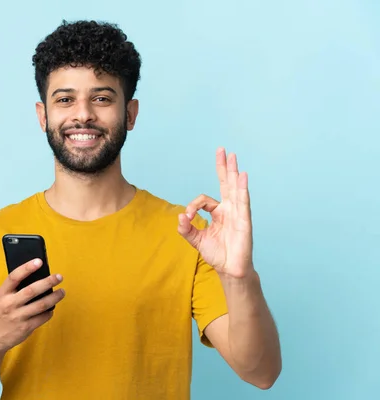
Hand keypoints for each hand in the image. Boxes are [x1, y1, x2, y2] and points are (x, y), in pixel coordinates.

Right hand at [0, 258, 64, 354]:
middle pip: (31, 290)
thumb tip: (38, 277)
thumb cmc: (1, 313)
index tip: (39, 261)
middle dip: (47, 282)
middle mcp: (10, 304)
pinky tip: (53, 307)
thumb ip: (16, 289)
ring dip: (54, 297)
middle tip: (59, 276)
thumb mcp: (2, 298)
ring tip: (62, 291)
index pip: (14, 277)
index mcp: (2, 294)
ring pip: (41, 305)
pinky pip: (42, 318)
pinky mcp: (25, 328)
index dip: (26, 268)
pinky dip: (50, 312)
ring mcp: (18, 317)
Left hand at [177, 148, 252, 277]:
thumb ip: (186, 229)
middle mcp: (229, 209)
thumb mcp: (196, 240)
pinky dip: (242, 188)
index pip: (204, 200)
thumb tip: (179, 217)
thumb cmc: (217, 254)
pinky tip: (242, 176)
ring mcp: (238, 213)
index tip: (188, 217)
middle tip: (222, 150)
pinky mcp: (244, 220)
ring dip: (233, 172)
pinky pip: (243, 201)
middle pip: (226, 184)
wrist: (229, 269)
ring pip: (235, 188)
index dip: (193, 205)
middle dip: (224, 167)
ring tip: (233, 156)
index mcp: (219, 213)